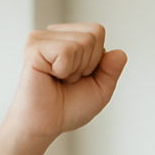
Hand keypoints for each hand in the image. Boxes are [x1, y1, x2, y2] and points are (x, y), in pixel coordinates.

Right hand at [3, 23, 126, 142]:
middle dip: (88, 64)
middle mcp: (55, 35)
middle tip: (69, 80)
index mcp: (70, 40)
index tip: (81, 76)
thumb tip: (121, 53)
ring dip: (76, 69)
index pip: (98, 31)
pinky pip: (66, 51)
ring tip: (59, 79)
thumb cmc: (68, 107)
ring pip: (82, 42)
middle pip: (93, 34)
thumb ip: (111, 70)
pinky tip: (50, 76)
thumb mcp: (100, 90)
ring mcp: (42, 38)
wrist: (47, 123)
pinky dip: (64, 70)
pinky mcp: (34, 46)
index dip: (97, 60)